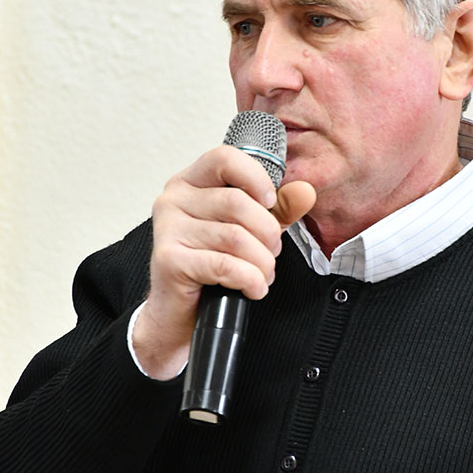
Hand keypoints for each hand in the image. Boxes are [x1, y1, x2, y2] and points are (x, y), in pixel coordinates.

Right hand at [132, 146, 315, 378]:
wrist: (179, 314)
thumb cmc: (210, 267)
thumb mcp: (251, 231)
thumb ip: (278, 209)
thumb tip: (305, 191)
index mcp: (191, 182)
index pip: (224, 158)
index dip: (255, 177)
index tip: (270, 202)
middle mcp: (174, 200)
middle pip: (237, 202)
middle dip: (267, 233)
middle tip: (271, 253)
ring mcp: (167, 229)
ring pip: (235, 237)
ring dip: (261, 262)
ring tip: (262, 274)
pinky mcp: (169, 260)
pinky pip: (224, 265)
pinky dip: (249, 279)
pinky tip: (253, 288)